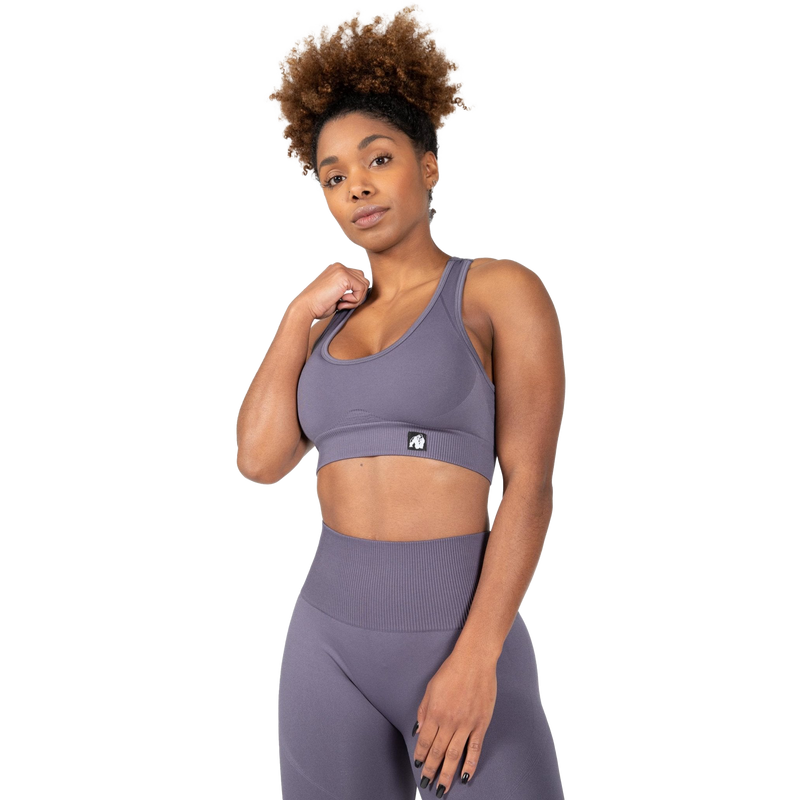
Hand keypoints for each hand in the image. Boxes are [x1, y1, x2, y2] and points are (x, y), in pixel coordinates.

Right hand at [292, 260, 370, 320]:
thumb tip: (361, 293)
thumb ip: (347, 290)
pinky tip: (342, 302)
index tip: (342, 303)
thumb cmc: (317, 305)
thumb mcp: (334, 294)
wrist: (305, 306)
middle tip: (344, 304)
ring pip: (364, 284)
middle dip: (358, 295)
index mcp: (335, 269)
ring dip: (357, 298)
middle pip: (363, 279)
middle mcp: (338, 266)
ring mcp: (341, 269)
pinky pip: (362, 288)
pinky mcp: (344, 276)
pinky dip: (355, 300)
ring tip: (343, 304)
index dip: (354, 293)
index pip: (356, 278)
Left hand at [412, 650, 496, 795]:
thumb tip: (419, 731)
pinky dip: (470, 764)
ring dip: (447, 773)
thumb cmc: (451, 671)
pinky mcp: (481, 724)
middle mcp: (449, 721)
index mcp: (434, 712)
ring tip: (442, 788)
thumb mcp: (430, 688)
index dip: (420, 756)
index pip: (425, 741)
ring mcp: (466, 724)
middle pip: (438, 752)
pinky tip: (465, 777)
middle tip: (427, 784)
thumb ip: (424, 711)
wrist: (475, 660)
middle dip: (431, 770)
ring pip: (454, 755)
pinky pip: (474, 748)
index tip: (418, 767)